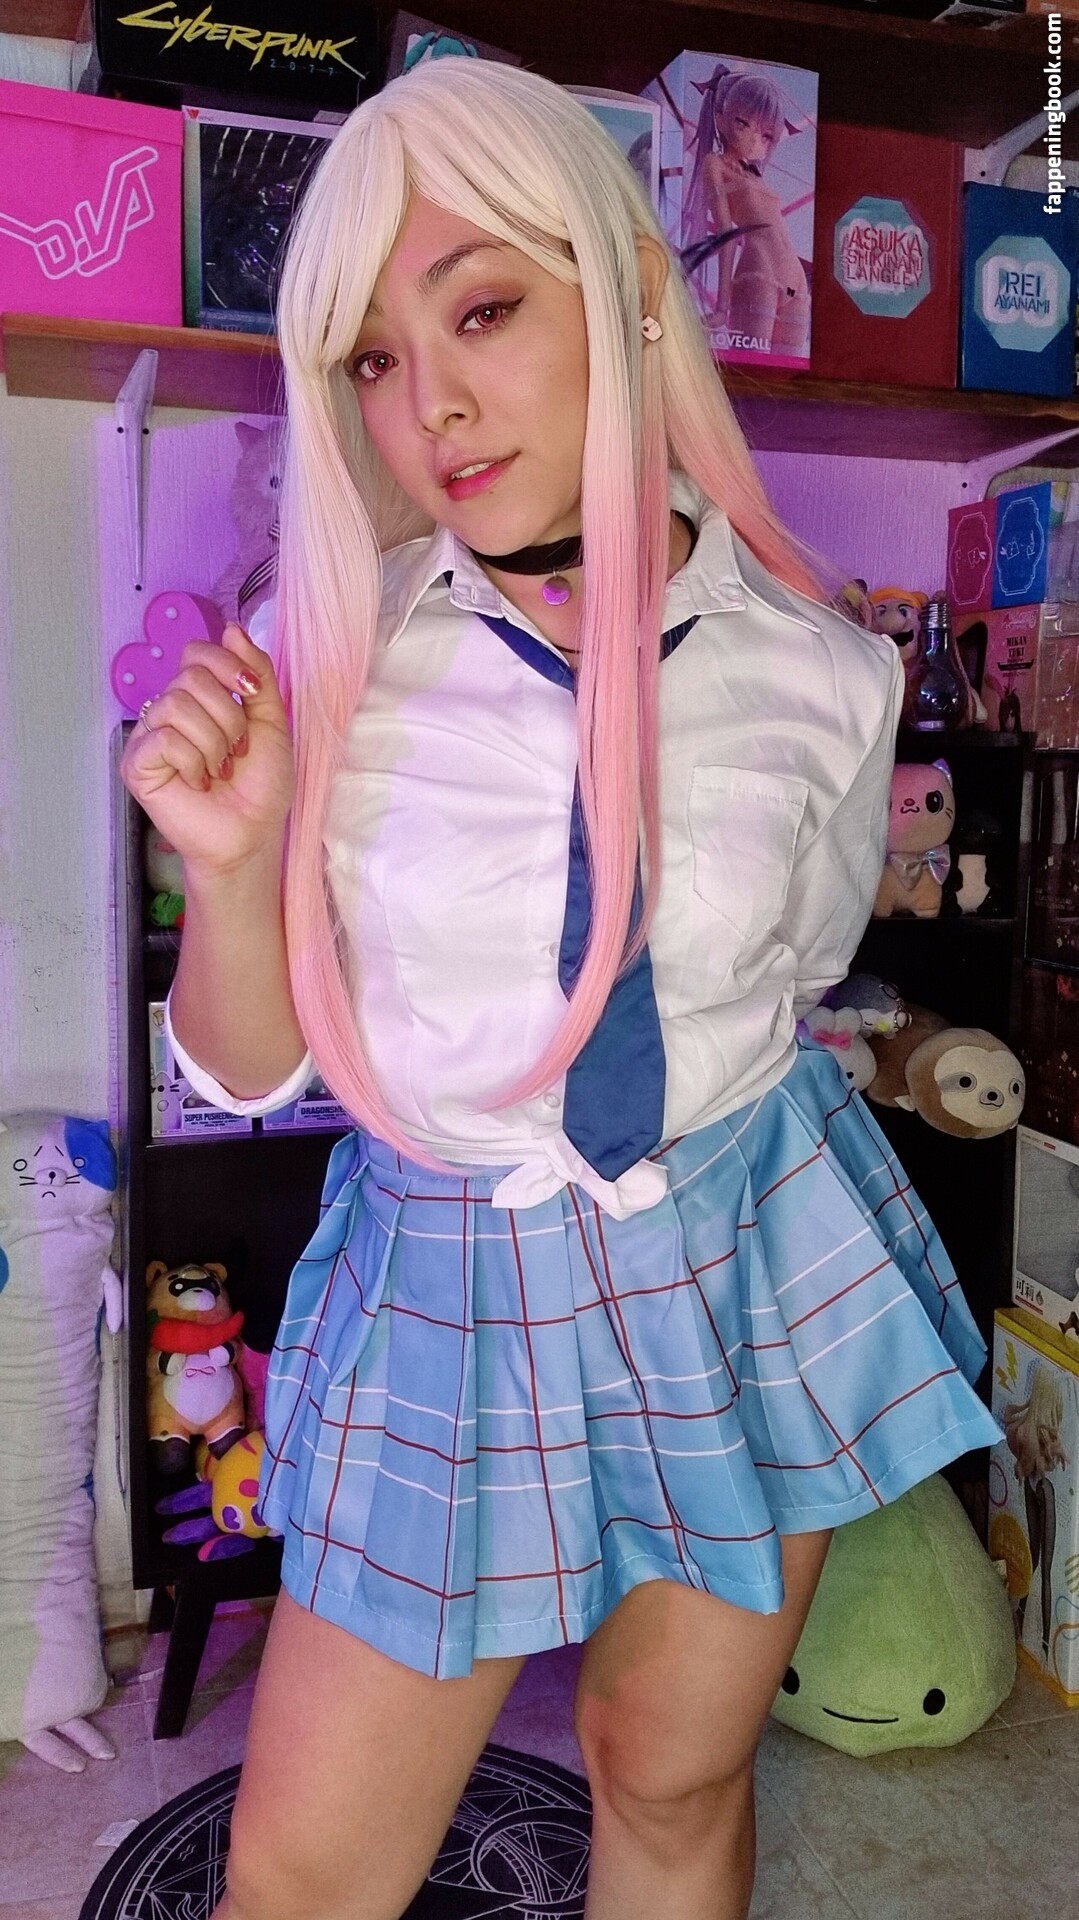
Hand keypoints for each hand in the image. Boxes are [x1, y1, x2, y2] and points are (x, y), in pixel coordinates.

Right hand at [119, 621, 293, 878]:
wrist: (252, 834)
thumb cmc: (260, 787)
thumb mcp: (272, 721)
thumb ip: (257, 674)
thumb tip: (232, 629)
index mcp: (198, 698)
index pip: (196, 652)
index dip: (226, 665)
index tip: (251, 694)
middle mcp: (169, 711)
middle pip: (190, 676)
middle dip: (228, 716)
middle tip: (237, 752)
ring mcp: (149, 737)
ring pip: (177, 705)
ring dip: (213, 742)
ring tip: (219, 770)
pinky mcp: (137, 764)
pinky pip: (164, 739)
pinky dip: (193, 762)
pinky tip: (198, 783)